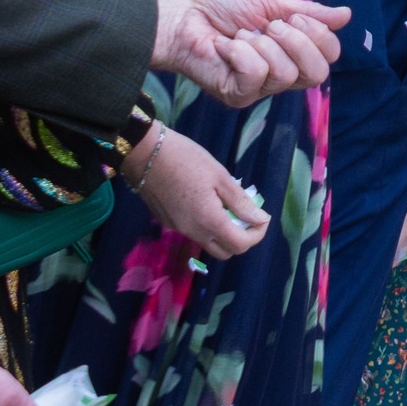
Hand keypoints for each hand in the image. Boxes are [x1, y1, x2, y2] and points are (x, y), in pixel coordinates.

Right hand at [125, 127, 269, 258]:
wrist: (144, 154)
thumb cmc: (187, 159)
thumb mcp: (220, 176)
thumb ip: (240, 202)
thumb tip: (260, 219)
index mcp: (208, 220)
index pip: (239, 245)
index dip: (257, 235)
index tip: (262, 217)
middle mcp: (192, 231)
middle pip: (224, 251)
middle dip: (242, 238)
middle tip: (248, 214)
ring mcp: (177, 228)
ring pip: (208, 243)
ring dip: (224, 233)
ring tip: (230, 206)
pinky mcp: (168, 222)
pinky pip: (194, 233)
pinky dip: (208, 225)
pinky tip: (209, 202)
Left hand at [153, 0, 348, 104]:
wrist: (185, 18)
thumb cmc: (223, 10)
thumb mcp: (272, 4)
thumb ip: (309, 13)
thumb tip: (347, 15)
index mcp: (294, 53)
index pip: (330, 56)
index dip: (319, 35)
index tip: (293, 17)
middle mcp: (283, 75)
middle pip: (318, 73)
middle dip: (298, 43)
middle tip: (272, 28)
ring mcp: (261, 88)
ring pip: (285, 73)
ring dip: (261, 44)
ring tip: (240, 36)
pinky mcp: (239, 95)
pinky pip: (256, 74)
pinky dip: (239, 52)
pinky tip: (225, 47)